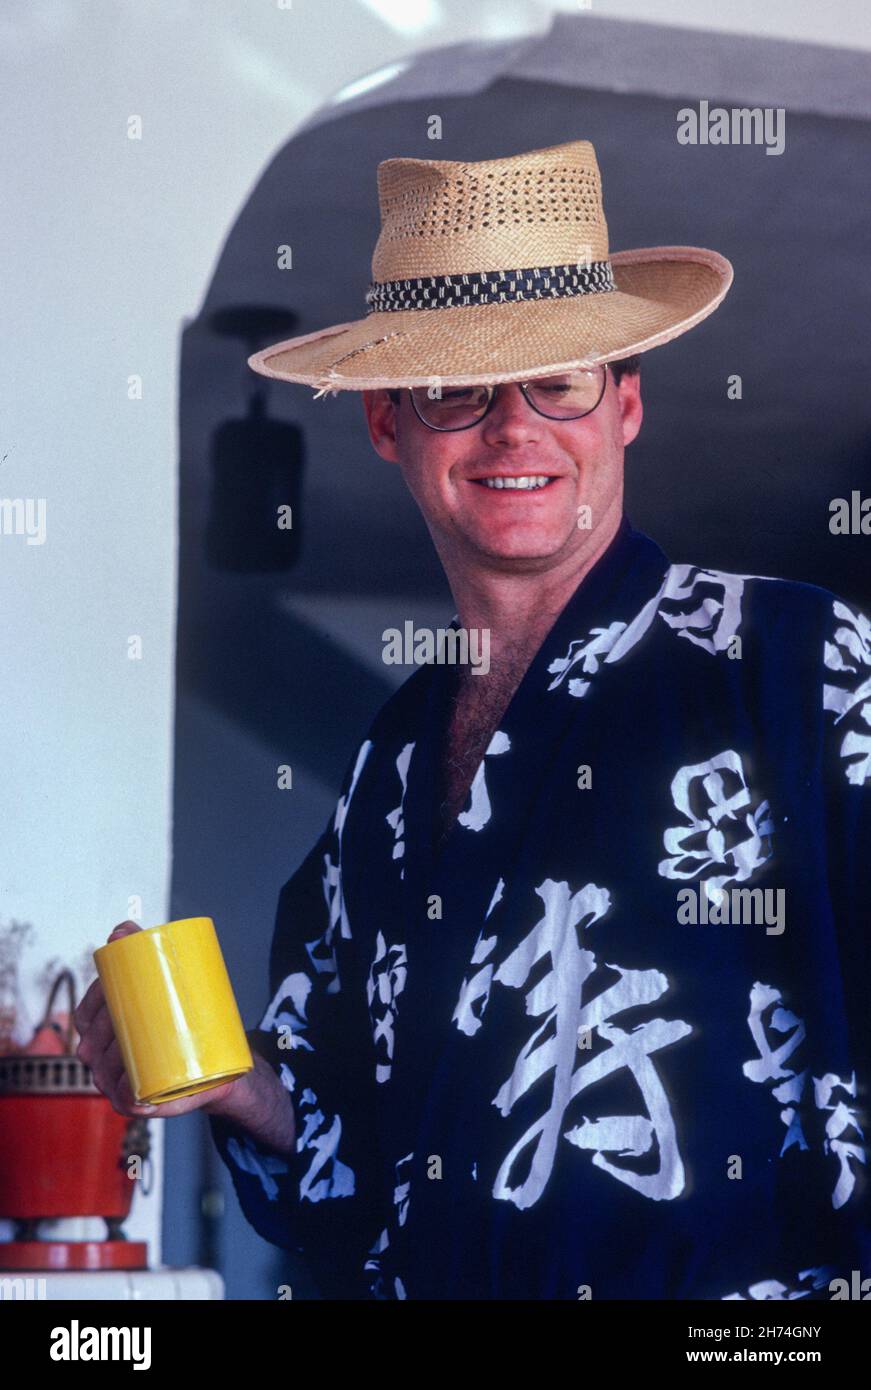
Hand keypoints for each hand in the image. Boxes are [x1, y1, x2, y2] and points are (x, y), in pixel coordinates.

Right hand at [73, 920, 244, 1118]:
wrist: (217, 1063)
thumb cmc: (183, 1020)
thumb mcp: (167, 984)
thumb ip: (143, 952)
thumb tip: (120, 928)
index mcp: (104, 1030)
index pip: (86, 1015)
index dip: (94, 1004)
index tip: (115, 990)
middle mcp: (104, 1058)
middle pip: (93, 1045)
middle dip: (107, 1032)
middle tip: (139, 1014)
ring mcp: (120, 1082)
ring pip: (106, 1074)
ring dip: (116, 1066)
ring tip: (142, 1050)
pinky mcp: (141, 1103)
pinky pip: (127, 1104)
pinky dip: (130, 1101)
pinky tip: (139, 1097)